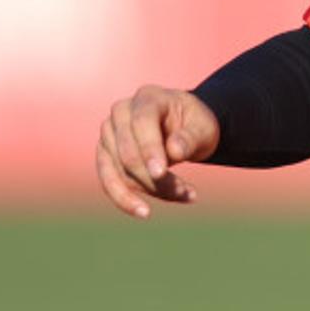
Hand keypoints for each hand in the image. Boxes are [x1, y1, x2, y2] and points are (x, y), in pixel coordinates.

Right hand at [95, 84, 219, 218]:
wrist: (183, 127)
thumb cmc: (194, 124)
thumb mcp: (203, 128)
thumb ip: (190, 137)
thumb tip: (174, 151)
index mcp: (148, 98)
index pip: (142, 123)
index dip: (149, 149)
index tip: (161, 173)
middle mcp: (122, 112)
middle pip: (128, 152)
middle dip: (155, 179)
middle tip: (188, 193)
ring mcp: (109, 132)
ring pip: (120, 171)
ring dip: (150, 190)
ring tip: (185, 196)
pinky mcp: (105, 153)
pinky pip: (108, 180)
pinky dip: (126, 199)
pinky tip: (143, 212)